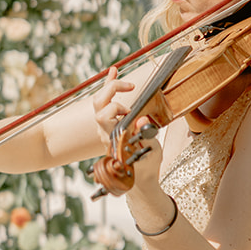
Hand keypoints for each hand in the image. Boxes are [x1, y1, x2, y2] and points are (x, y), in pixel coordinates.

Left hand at [92, 67, 163, 195]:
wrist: (140, 177)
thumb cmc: (146, 165)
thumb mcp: (151, 152)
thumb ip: (146, 136)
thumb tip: (141, 120)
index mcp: (114, 138)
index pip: (104, 117)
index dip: (116, 108)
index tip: (131, 110)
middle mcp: (106, 132)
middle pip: (98, 104)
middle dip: (111, 90)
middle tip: (130, 86)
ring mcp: (106, 128)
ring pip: (98, 102)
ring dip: (108, 87)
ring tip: (117, 73)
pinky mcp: (109, 124)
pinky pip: (105, 104)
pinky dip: (109, 88)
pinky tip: (113, 73)